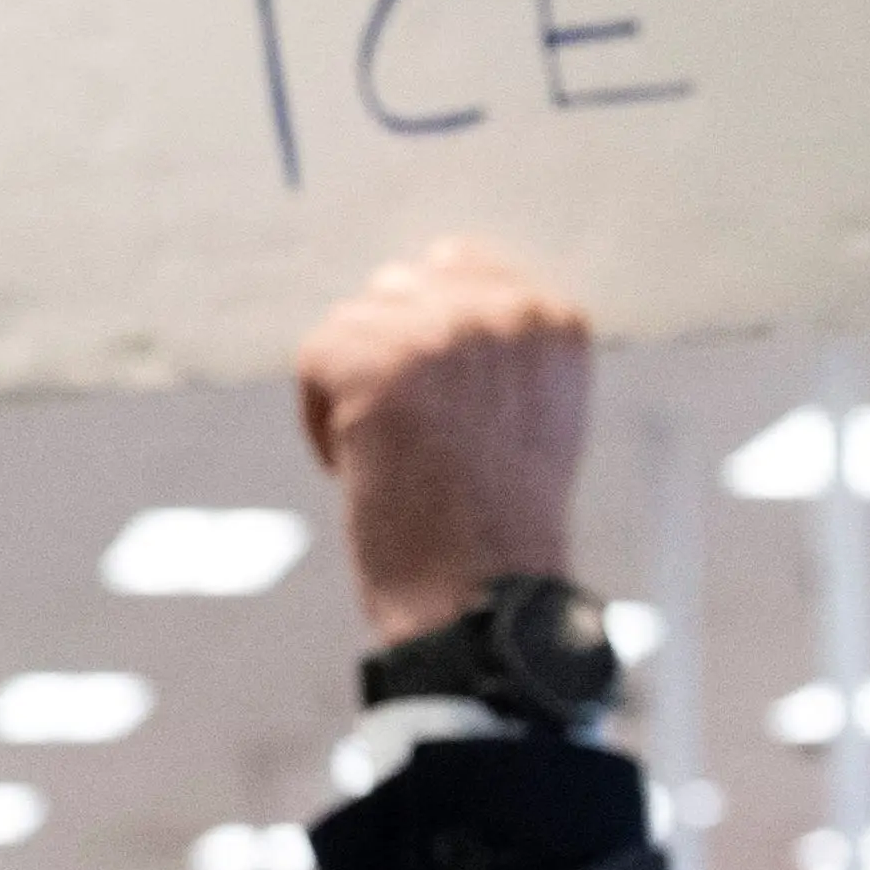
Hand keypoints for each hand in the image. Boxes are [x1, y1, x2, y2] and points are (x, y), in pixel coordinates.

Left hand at [297, 237, 591, 648]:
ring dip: (355, 393)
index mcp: (556, 321)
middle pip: (398, 288)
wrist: (483, 601)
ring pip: (351, 326)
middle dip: (392, 360)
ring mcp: (439, 334)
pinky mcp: (374, 361)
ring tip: (400, 461)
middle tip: (423, 443)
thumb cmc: (500, 527)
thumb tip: (415, 278)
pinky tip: (366, 469)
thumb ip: (493, 344)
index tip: (450, 416)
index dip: (433, 343)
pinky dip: (321, 423)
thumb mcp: (530, 414)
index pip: (460, 268)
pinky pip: (314, 363)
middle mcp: (505, 312)